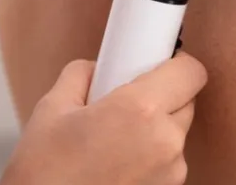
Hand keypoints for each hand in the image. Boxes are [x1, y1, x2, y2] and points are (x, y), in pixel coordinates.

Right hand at [1, 52, 207, 184]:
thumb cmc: (44, 173)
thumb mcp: (52, 109)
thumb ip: (82, 76)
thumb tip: (97, 68)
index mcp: (140, 111)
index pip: (191, 71)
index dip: (176, 63)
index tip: (159, 63)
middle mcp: (165, 142)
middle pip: (186, 101)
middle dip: (162, 96)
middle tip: (125, 101)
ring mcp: (170, 174)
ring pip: (176, 134)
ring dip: (156, 129)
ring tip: (114, 139)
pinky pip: (168, 162)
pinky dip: (151, 157)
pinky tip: (117, 162)